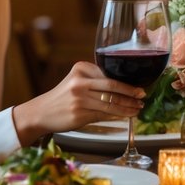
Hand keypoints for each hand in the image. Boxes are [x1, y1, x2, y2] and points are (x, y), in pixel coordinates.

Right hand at [12, 61, 144, 143]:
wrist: (41, 112)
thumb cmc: (62, 97)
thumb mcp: (76, 82)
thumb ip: (96, 81)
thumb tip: (125, 88)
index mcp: (80, 68)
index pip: (109, 75)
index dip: (127, 82)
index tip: (139, 86)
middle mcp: (80, 82)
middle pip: (112, 87)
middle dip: (131, 93)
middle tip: (142, 96)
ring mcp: (79, 98)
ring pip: (110, 102)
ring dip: (127, 107)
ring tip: (138, 108)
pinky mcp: (80, 114)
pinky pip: (104, 114)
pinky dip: (117, 115)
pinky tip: (126, 115)